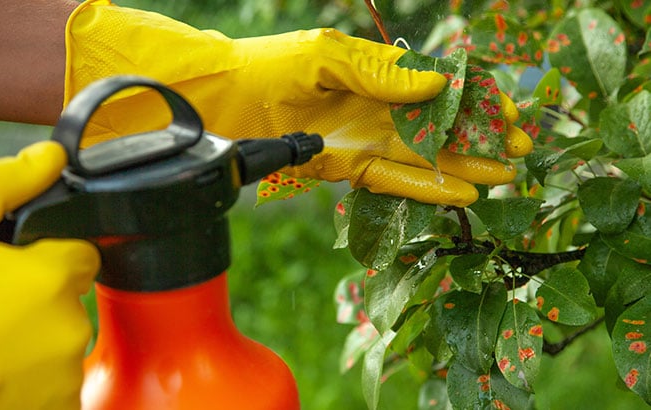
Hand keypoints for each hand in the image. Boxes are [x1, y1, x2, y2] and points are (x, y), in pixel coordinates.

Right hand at [0, 142, 99, 408]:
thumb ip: (0, 186)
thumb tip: (47, 157)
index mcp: (50, 281)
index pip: (82, 257)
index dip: (51, 258)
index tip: (22, 267)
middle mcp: (67, 331)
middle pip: (68, 302)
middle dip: (36, 301)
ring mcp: (61, 379)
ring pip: (59, 345)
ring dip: (31, 343)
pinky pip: (55, 386)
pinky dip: (29, 382)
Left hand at [65, 0, 531, 206]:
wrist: (228, 100)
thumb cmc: (274, 66)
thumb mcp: (329, 57)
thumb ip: (382, 73)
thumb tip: (437, 82)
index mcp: (379, 73)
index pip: (439, 87)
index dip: (474, 100)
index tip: (507, 112)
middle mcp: (378, 107)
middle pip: (439, 125)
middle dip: (480, 137)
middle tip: (520, 150)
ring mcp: (365, 138)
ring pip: (424, 156)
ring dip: (463, 166)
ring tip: (504, 176)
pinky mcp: (348, 166)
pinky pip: (393, 179)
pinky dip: (426, 186)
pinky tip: (460, 192)